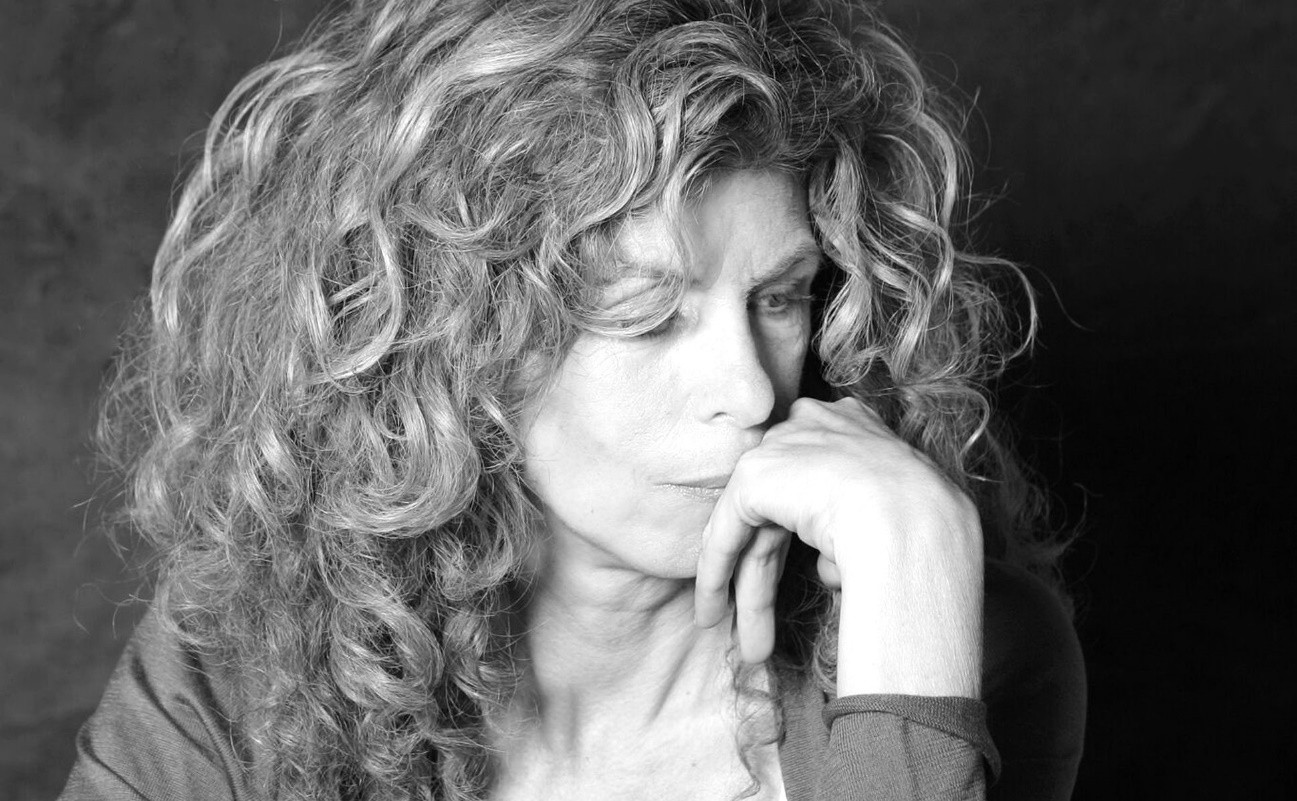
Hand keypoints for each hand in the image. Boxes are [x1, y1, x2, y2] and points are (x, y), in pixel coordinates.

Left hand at [693, 396, 983, 697]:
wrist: (915, 523)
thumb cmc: (927, 532)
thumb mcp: (897, 519)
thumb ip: (855, 527)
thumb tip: (829, 565)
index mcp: (856, 428)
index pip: (817, 485)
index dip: (803, 538)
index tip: (809, 580)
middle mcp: (816, 427)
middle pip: (784, 511)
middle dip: (770, 579)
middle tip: (766, 634)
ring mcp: (785, 446)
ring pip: (756, 527)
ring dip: (747, 592)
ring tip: (750, 647)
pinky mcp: (756, 473)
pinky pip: (730, 530)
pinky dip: (718, 573)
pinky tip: (714, 611)